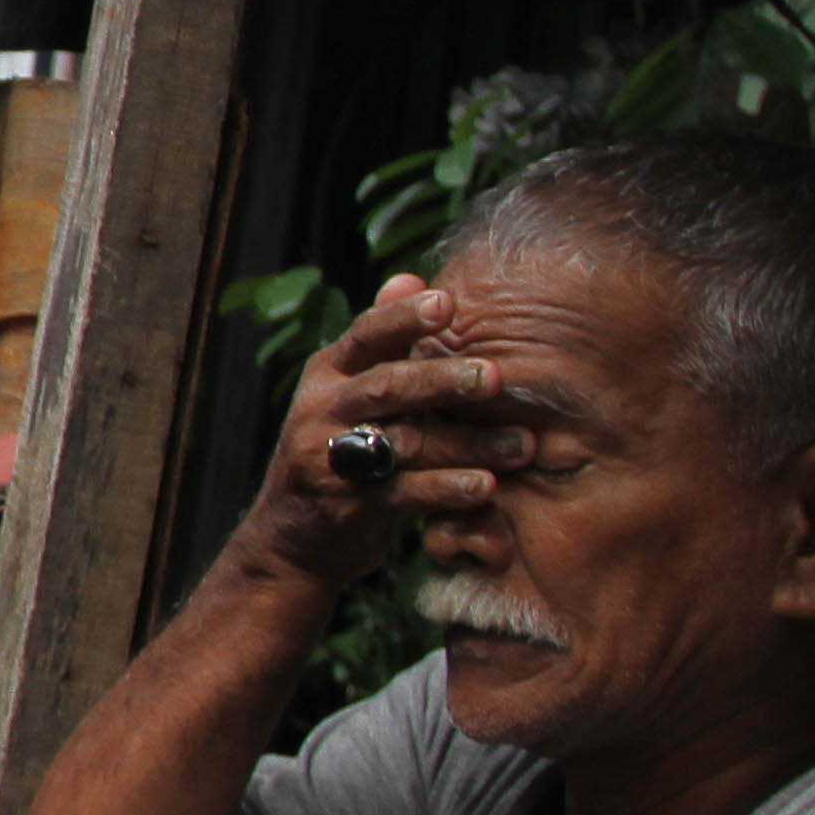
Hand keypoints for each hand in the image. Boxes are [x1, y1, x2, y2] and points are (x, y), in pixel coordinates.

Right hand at [226, 275, 531, 597]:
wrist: (291, 537)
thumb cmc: (337, 450)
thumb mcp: (345, 391)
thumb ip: (382, 342)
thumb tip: (409, 277)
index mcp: (327, 374)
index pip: (366, 336)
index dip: (403, 318)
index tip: (448, 302)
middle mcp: (322, 410)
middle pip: (386, 387)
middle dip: (443, 380)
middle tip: (497, 378)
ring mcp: (330, 460)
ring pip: (405, 444)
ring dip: (467, 444)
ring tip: (523, 446)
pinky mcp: (347, 506)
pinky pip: (404, 494)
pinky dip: (447, 489)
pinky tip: (487, 487)